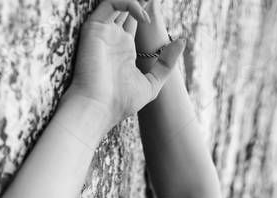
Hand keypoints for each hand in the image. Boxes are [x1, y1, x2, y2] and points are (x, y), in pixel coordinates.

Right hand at [68, 0, 185, 126]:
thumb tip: (182, 40)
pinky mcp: (94, 28)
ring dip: (135, 1)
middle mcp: (113, 37)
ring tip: (151, 5)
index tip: (159, 7)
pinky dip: (128, 3)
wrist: (97, 108)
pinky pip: (110, 3)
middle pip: (125, 7)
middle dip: (142, 3)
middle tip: (155, 2)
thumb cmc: (121, 102)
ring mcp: (103, 32)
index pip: (134, 19)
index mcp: (124, 48)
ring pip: (117, 2)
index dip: (146, 10)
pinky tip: (143, 17)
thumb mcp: (151, 84)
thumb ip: (166, 63)